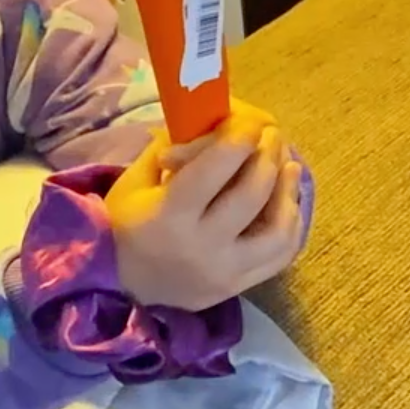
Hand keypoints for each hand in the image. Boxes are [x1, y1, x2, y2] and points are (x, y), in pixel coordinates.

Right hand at [104, 99, 305, 310]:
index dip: (239, 137)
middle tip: (271, 136)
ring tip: (288, 166)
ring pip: (277, 230)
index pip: (216, 168)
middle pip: (252, 193)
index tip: (249, 122)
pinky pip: (280, 256)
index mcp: (169, 216)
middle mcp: (202, 247)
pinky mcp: (237, 287)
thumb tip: (217, 121)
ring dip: (288, 192)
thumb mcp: (137, 179)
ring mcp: (224, 272)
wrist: (119, 284)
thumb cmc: (124, 223)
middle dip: (267, 156)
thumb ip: (176, 147)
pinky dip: (290, 225)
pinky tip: (287, 202)